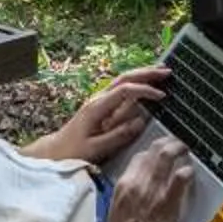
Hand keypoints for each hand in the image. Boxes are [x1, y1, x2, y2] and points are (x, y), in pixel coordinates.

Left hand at [34, 65, 167, 163]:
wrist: (55, 150)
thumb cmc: (73, 151)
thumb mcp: (96, 148)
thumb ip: (118, 135)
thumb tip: (140, 121)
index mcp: (98, 107)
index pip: (125, 91)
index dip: (145, 91)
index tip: (162, 96)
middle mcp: (99, 99)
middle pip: (124, 78)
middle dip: (146, 73)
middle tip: (167, 71)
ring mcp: (99, 100)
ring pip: (122, 80)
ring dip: (141, 74)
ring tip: (161, 71)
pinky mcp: (100, 106)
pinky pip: (120, 89)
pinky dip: (135, 83)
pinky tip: (145, 83)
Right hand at [106, 136, 193, 221]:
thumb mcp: (117, 208)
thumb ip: (127, 192)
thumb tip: (138, 183)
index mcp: (124, 184)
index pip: (140, 156)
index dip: (153, 152)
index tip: (160, 153)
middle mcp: (138, 182)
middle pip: (154, 151)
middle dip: (169, 143)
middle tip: (178, 144)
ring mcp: (154, 190)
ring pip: (167, 156)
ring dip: (179, 149)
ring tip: (186, 150)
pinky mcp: (168, 202)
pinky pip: (181, 178)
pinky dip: (188, 172)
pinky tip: (191, 173)